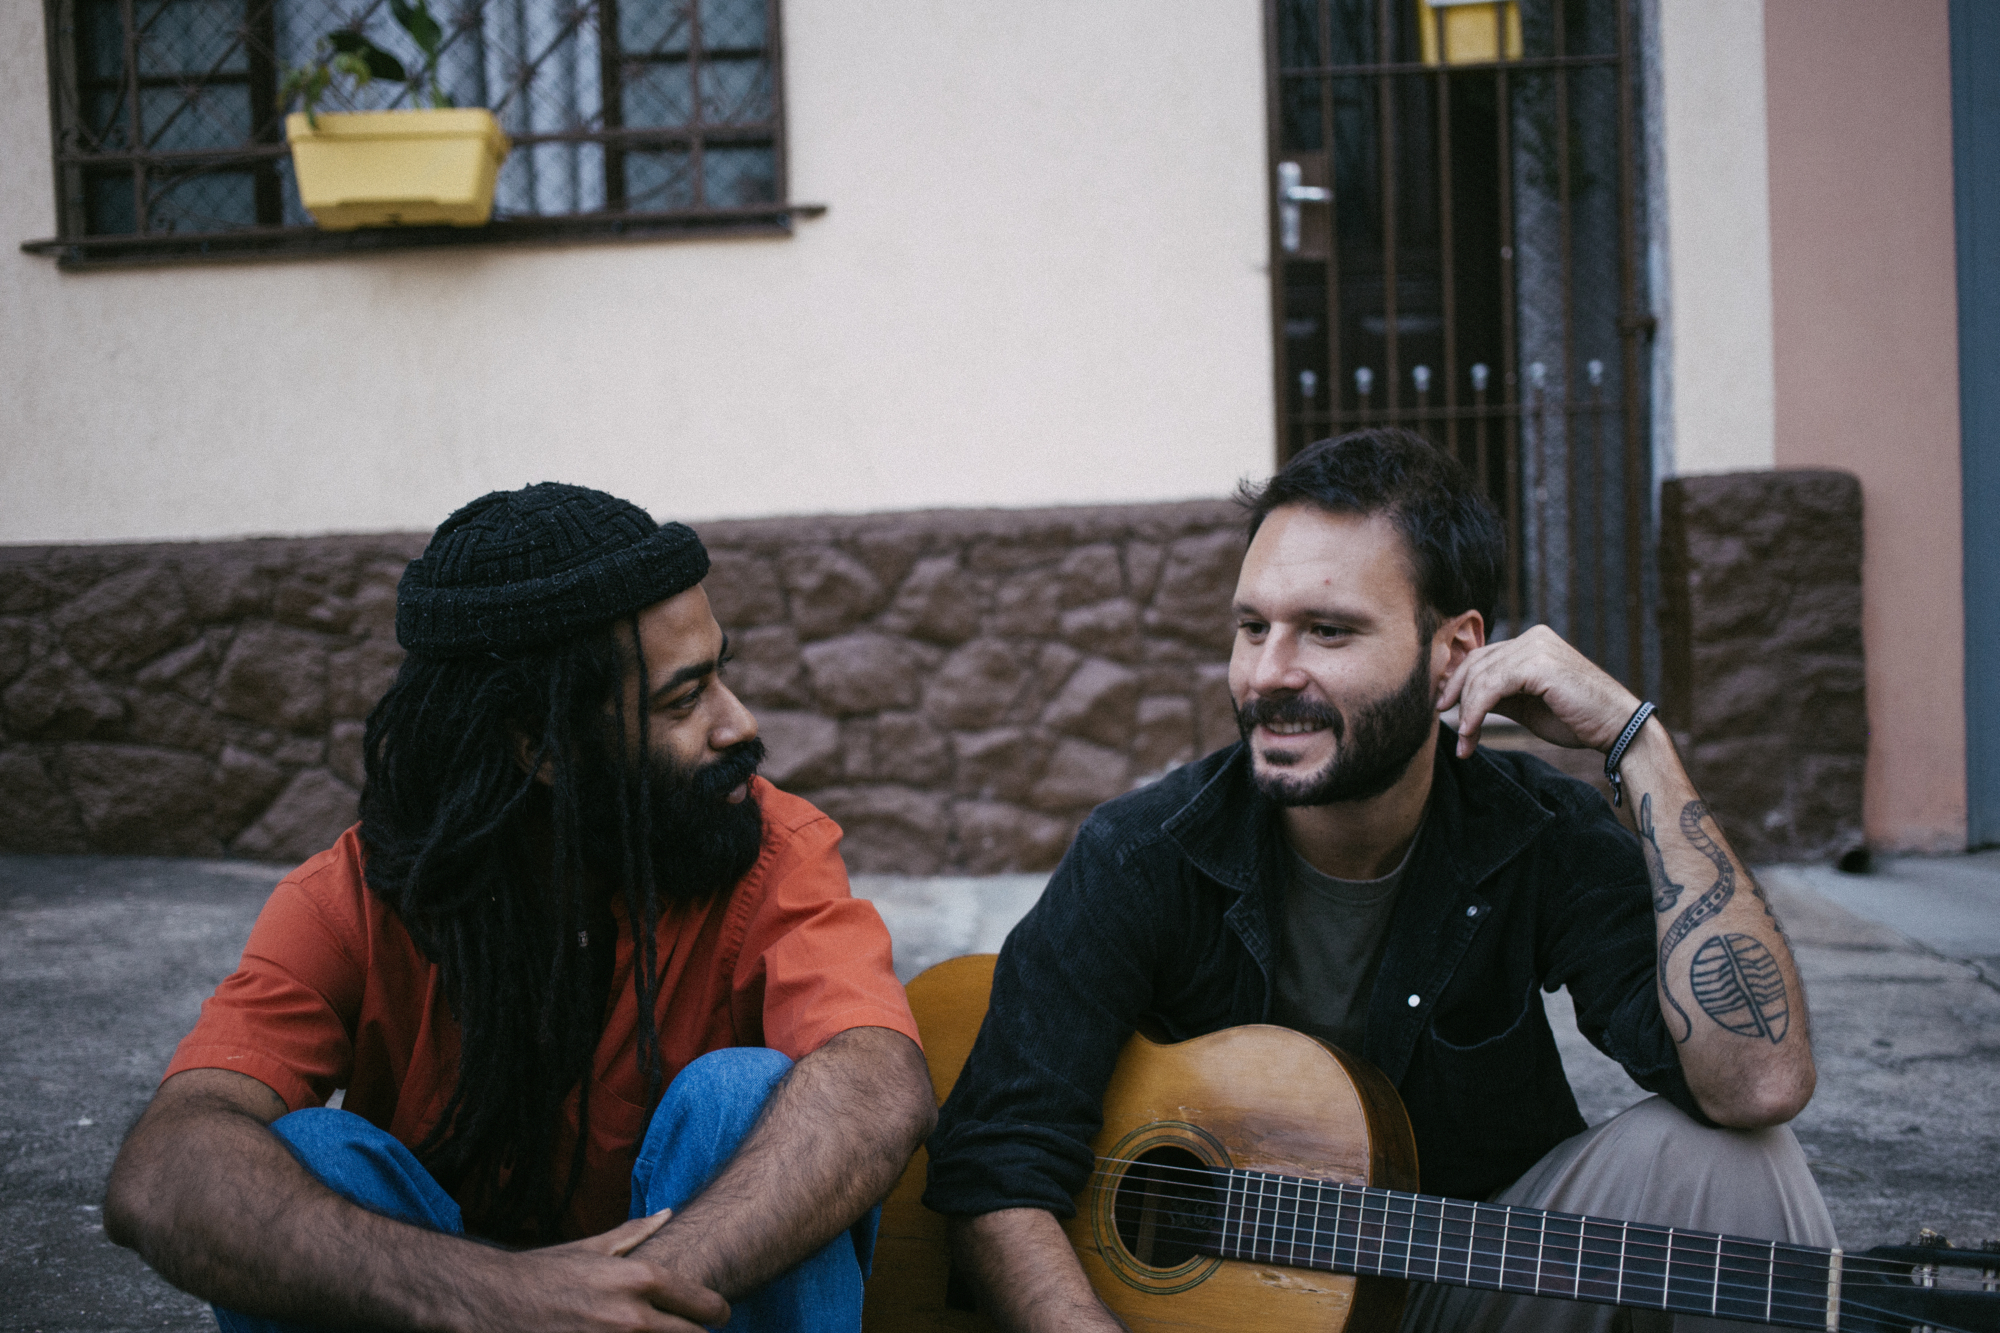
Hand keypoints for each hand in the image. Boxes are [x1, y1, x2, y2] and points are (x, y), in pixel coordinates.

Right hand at [475, 1211, 730, 1332]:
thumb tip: (668, 1213)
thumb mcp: (591, 1248)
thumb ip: (636, 1233)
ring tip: (650, 1332)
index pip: (705, 1306)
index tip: (713, 1317)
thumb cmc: (543, 1274)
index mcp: (640, 1280)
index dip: (715, 1313)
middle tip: (682, 1329)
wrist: (491, 1303)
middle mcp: (633, 1318)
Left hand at [1436, 625, 1641, 757]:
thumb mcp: (1527, 706)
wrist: (1618, 729)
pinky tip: (1470, 733)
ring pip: (1480, 677)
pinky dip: (1475, 712)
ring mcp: (1536, 647)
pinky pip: (1491, 687)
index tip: (1444, 708)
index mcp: (1532, 643)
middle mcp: (1533, 638)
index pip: (1482, 657)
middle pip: (1476, 664)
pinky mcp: (1538, 664)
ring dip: (1466, 713)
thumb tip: (1461, 702)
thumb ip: (1498, 696)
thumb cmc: (1576, 720)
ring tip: (1465, 742)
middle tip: (1450, 730)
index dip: (1458, 683)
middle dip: (1457, 698)